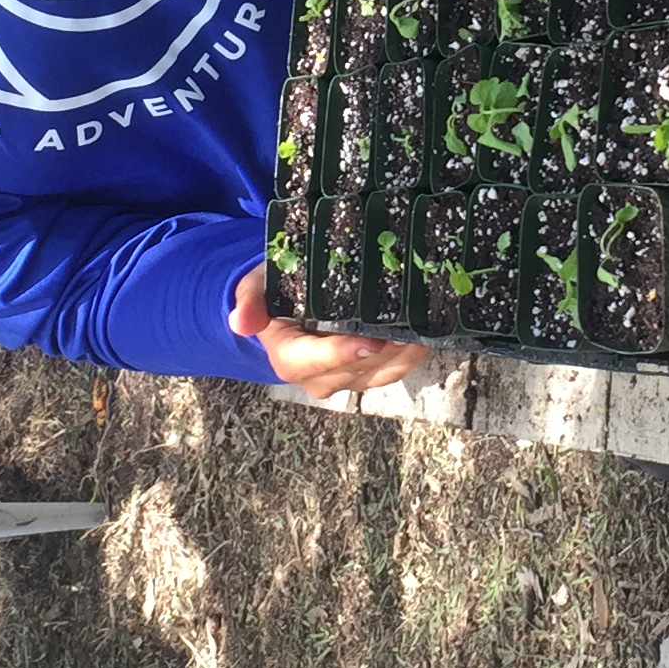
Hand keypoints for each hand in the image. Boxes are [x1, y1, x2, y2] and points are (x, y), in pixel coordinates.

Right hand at [230, 262, 437, 399]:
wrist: (283, 311)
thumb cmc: (272, 294)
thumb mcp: (254, 289)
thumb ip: (251, 302)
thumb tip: (240, 322)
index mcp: (291, 359)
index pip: (318, 362)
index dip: (344, 354)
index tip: (371, 341)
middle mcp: (319, 378)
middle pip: (358, 368)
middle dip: (387, 348)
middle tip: (414, 320)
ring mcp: (346, 379)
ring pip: (382, 372)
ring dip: (406, 353)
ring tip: (427, 325)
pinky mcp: (366, 374)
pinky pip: (393, 370)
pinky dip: (411, 354)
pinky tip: (427, 331)